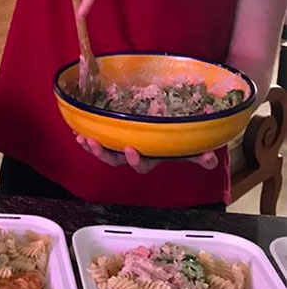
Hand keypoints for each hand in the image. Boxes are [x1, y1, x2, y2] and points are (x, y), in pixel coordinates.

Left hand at [76, 135, 217, 172]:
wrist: (172, 123)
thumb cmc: (180, 137)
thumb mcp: (189, 146)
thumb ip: (199, 154)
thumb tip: (211, 160)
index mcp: (151, 157)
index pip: (141, 165)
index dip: (135, 160)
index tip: (131, 148)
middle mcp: (133, 153)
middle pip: (115, 160)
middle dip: (103, 154)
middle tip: (95, 143)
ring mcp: (121, 144)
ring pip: (103, 151)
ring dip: (91, 146)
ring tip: (82, 138)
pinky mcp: (112, 134)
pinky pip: (96, 137)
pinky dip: (86, 134)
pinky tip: (76, 127)